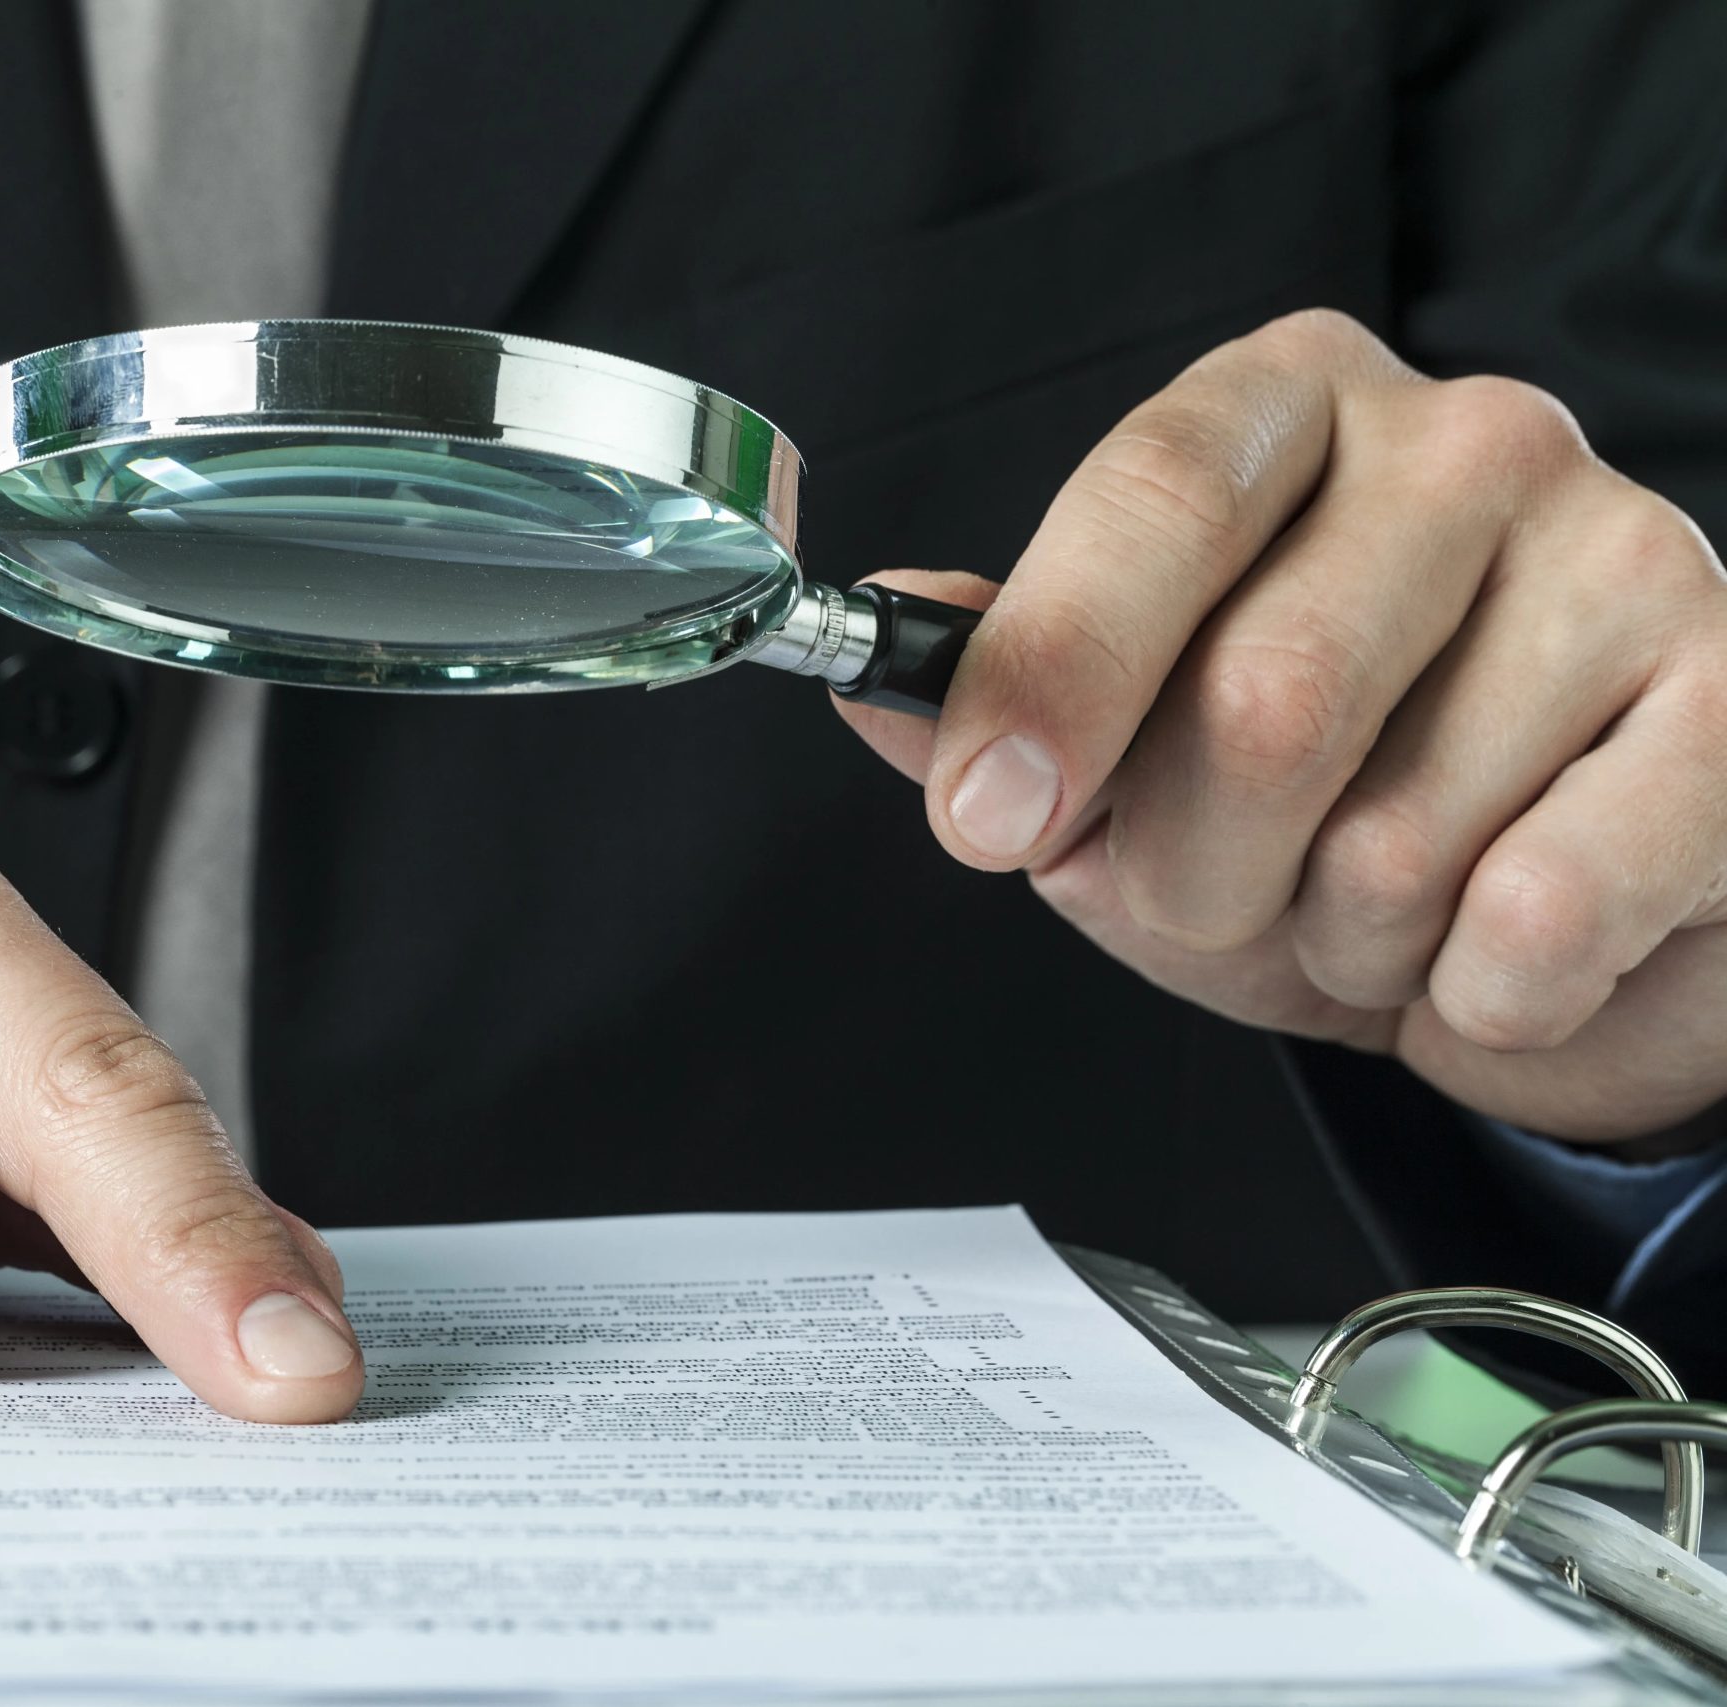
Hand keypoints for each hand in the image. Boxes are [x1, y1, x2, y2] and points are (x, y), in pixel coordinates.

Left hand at [839, 310, 1726, 1146]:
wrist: (1557, 919)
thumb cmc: (1324, 808)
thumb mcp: (1125, 757)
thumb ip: (1000, 701)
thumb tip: (876, 663)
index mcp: (1285, 411)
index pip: (1151, 494)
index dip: (1054, 675)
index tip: (986, 818)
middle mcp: (1468, 442)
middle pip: (1264, 698)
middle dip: (1198, 872)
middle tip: (1230, 890)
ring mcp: (1629, 555)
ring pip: (1394, 839)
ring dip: (1341, 944)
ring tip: (1386, 905)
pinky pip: (1539, 917)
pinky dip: (1479, 996)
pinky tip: (1507, 940)